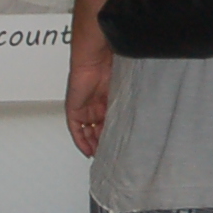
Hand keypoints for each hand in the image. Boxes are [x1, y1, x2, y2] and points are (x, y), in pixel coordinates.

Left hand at [65, 37, 115, 157]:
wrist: (95, 58)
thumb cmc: (110, 66)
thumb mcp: (122, 90)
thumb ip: (125, 104)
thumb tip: (138, 120)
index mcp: (107, 99)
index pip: (108, 121)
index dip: (111, 134)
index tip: (118, 146)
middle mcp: (95, 104)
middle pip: (97, 128)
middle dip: (102, 142)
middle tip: (110, 153)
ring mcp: (84, 107)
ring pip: (87, 131)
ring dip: (93, 143)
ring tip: (102, 154)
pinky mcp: (74, 108)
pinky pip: (76, 129)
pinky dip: (81, 140)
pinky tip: (87, 150)